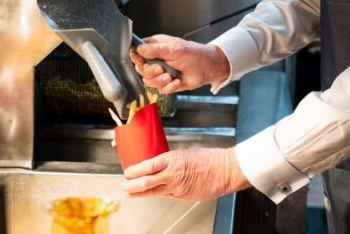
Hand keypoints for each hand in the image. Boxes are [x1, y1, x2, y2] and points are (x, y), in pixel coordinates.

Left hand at [122, 147, 250, 199]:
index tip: (127, 171)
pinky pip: (166, 195)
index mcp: (173, 159)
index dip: (134, 170)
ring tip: (131, 193)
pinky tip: (152, 193)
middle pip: (145, 182)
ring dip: (139, 193)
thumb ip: (173, 160)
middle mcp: (172, 174)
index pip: (147, 166)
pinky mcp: (183, 196)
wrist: (225, 171)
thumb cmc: (211, 159)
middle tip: (124, 185)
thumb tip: (162, 164)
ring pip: (153, 191)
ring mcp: (177, 187)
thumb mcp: (187, 153)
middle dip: (131, 185)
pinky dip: (157, 194)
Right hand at [130, 35, 230, 93]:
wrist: (208, 68)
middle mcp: (156, 60)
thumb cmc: (194, 54)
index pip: (138, 52)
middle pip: (140, 69)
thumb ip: (155, 49)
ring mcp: (161, 72)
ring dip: (160, 80)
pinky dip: (169, 87)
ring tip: (170, 76)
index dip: (137, 57)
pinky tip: (177, 81)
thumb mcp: (174, 49)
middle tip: (161, 69)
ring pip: (148, 81)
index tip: (142, 61)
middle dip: (150, 71)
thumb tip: (139, 49)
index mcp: (156, 47)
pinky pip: (160, 89)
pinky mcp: (167, 83)